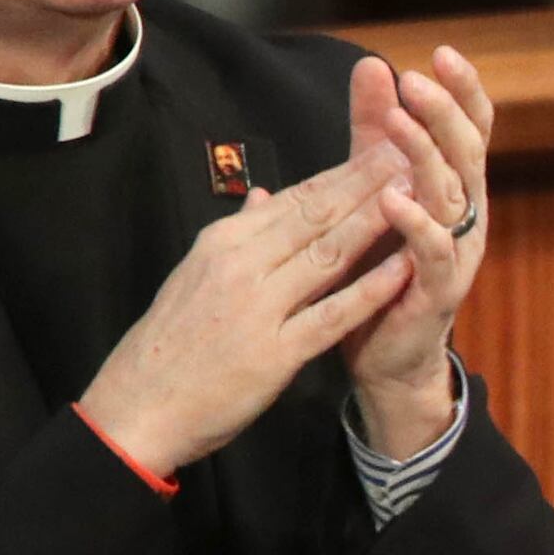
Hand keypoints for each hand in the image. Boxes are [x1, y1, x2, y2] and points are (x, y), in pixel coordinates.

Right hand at [79, 155, 415, 476]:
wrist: (138, 405)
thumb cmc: (172, 342)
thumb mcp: (195, 276)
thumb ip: (237, 235)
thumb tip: (261, 196)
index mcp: (223, 243)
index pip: (293, 199)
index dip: (342, 173)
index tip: (380, 149)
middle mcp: (240, 266)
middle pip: (315, 215)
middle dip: (366, 182)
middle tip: (410, 151)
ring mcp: (258, 308)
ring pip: (327, 254)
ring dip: (374, 221)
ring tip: (415, 193)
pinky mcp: (275, 353)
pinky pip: (332, 314)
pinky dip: (370, 290)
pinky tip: (404, 268)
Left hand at [341, 48, 497, 454]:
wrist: (382, 354)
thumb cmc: (380, 266)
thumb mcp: (374, 186)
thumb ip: (375, 131)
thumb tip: (373, 65)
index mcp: (455, 185)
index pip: (470, 128)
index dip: (462, 91)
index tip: (441, 53)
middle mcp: (467, 213)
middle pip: (467, 151)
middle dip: (444, 112)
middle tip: (418, 79)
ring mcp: (458, 251)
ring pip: (454, 193)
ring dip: (427, 155)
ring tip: (400, 122)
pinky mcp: (439, 289)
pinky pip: (434, 251)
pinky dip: (417, 223)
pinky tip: (393, 199)